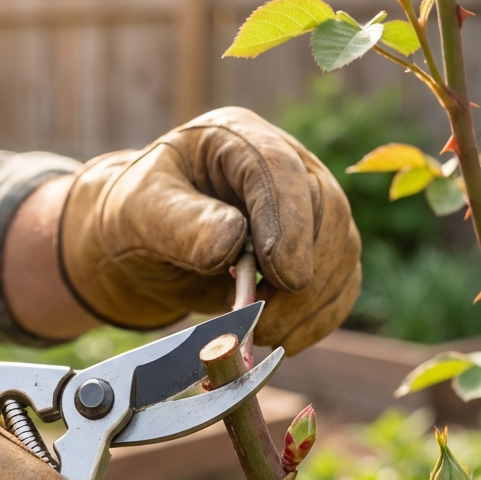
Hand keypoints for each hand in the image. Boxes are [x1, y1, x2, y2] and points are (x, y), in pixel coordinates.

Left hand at [59, 107, 360, 354]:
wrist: (144, 245)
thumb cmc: (140, 216)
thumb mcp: (141, 211)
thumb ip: (181, 222)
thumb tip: (232, 240)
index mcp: (238, 139)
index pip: (280, 168)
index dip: (289, 221)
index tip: (285, 276)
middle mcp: (285, 167)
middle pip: (326, 211)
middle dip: (304, 275)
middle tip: (265, 322)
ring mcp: (307, 208)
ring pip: (341, 250)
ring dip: (311, 303)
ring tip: (261, 334)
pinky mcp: (315, 251)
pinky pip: (340, 283)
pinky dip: (320, 317)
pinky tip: (286, 340)